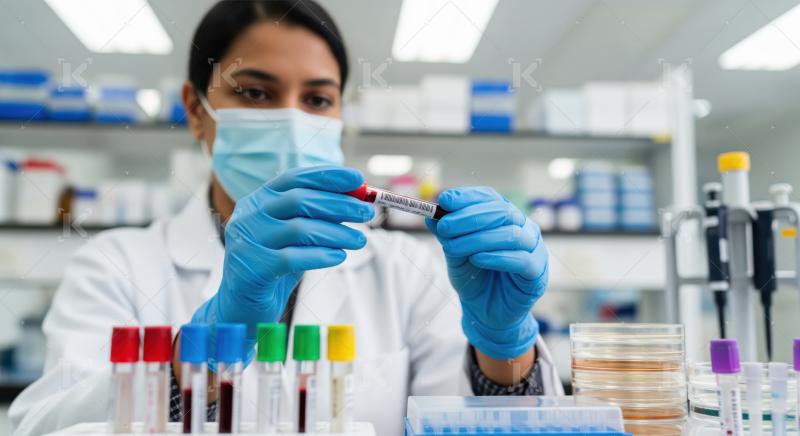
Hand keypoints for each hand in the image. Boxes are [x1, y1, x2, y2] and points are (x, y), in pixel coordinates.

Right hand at [191, 166, 373, 364]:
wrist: (243, 306)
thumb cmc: (275, 267)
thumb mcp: (296, 237)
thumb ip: (318, 217)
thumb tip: (356, 201)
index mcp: (259, 200)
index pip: (295, 178)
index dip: (328, 176)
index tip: (359, 179)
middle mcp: (249, 215)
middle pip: (300, 200)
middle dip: (339, 204)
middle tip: (367, 212)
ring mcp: (247, 241)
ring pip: (299, 229)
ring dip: (336, 232)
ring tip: (359, 240)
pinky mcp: (251, 268)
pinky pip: (292, 258)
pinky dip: (320, 256)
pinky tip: (339, 257)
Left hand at [426, 187, 547, 359]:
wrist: (486, 313)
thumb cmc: (474, 278)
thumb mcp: (455, 253)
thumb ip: (447, 234)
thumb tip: (431, 215)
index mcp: (504, 217)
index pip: (489, 197)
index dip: (467, 197)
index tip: (444, 200)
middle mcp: (523, 227)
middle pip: (502, 211)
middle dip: (469, 217)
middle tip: (445, 226)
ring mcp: (534, 248)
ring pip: (511, 234)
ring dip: (478, 238)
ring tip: (453, 247)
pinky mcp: (537, 272)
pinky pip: (521, 259)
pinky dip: (496, 257)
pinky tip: (477, 259)